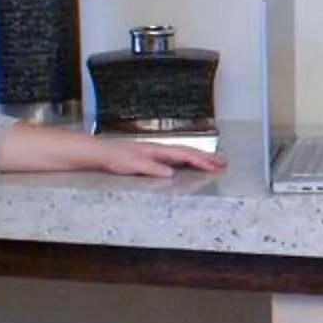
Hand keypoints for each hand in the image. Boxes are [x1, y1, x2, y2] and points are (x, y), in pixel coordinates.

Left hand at [94, 138, 223, 177]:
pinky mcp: (151, 157)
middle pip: (188, 152)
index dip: (201, 161)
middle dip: (207, 158)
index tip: (216, 167)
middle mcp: (159, 149)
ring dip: (199, 158)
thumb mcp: (132, 164)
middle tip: (224, 163)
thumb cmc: (113, 157)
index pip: (184, 155)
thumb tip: (170, 173)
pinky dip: (188, 160)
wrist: (98, 152)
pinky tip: (190, 165)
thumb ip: (151, 168)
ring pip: (183, 154)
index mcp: (157, 150)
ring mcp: (156, 153)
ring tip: (214, 163)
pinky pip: (175, 158)